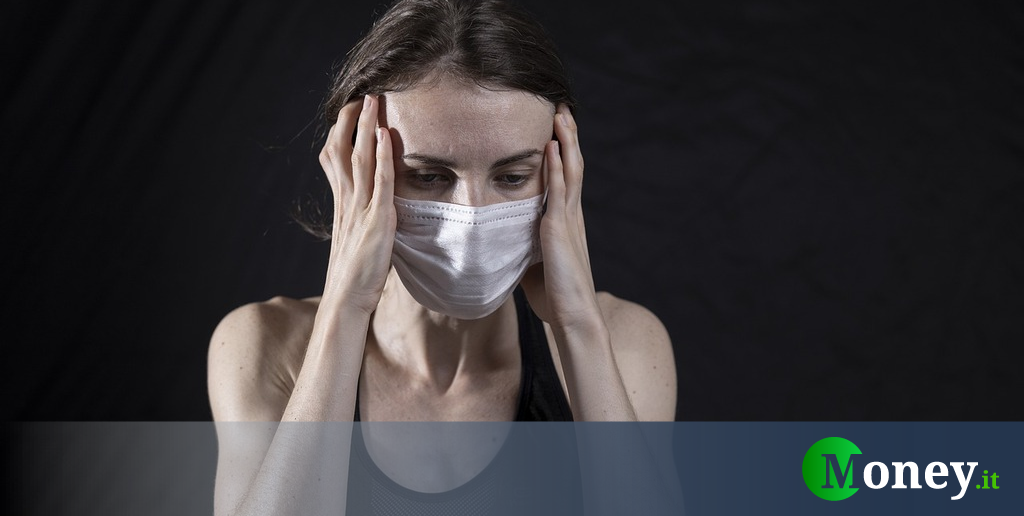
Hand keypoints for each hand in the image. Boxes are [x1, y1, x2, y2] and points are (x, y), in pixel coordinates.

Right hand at [318, 95, 395, 313]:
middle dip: (350, 120)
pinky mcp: (377, 221)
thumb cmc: (356, 276)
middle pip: (342, 150)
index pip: (334, 159)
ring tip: (373, 101)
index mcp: (342, 204)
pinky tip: (385, 136)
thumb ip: (365, 220)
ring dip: (366, 127)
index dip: (341, 133)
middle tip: (360, 95)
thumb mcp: (359, 239)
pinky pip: (380, 182)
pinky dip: (382, 157)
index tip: (349, 112)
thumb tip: (377, 210)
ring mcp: (360, 209)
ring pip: (359, 159)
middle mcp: (347, 201)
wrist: (347, 301)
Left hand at [520, 105, 603, 331]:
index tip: (556, 126)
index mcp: (566, 221)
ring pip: (569, 170)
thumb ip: (524, 244)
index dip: (564, 150)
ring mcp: (568, 220)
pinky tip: (551, 146)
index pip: (566, 176)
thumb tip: (503, 240)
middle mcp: (571, 215)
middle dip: (568, 136)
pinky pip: (558, 191)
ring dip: (565, 141)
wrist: (573, 315)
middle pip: (572, 165)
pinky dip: (555, 167)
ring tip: (560, 114)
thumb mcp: (534, 262)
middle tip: (562, 107)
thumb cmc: (554, 295)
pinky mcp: (559, 230)